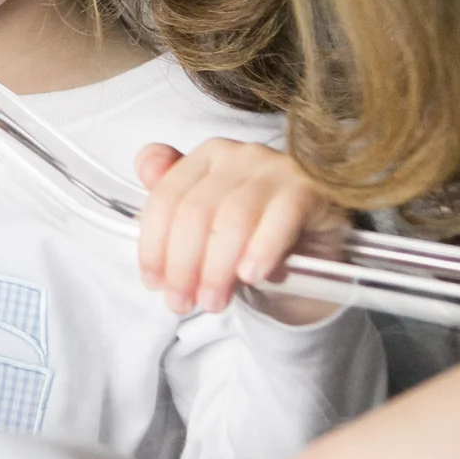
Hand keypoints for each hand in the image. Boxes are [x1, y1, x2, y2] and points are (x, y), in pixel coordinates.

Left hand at [135, 140, 351, 321]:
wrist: (314, 253)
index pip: (166, 198)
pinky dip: (261, 249)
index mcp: (204, 158)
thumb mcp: (207, 228)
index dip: (155, 245)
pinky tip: (251, 276)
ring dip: (217, 267)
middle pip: (196, 211)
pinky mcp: (309, 188)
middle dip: (183, 264)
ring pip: (233, 218)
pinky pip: (281, 217)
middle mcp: (238, 155)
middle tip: (182, 302)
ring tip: (213, 302)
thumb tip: (145, 168)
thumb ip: (174, 205)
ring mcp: (274, 168)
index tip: (154, 284)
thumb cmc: (250, 237)